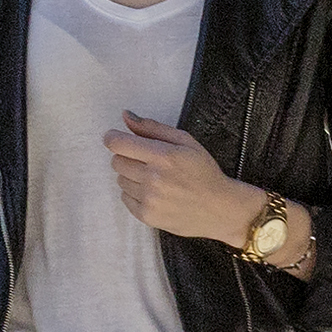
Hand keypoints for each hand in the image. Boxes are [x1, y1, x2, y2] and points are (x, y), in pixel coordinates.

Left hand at [101, 114, 267, 246]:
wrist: (219, 208)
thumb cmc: (203, 171)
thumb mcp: (185, 141)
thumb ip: (152, 127)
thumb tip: (126, 116)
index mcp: (163, 156)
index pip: (118, 144)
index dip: (112, 138)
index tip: (115, 137)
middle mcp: (153, 178)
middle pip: (116, 161)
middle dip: (127, 157)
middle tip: (146, 160)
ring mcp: (149, 199)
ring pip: (120, 180)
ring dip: (131, 176)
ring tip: (154, 178)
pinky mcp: (147, 216)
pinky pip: (125, 198)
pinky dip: (134, 193)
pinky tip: (153, 193)